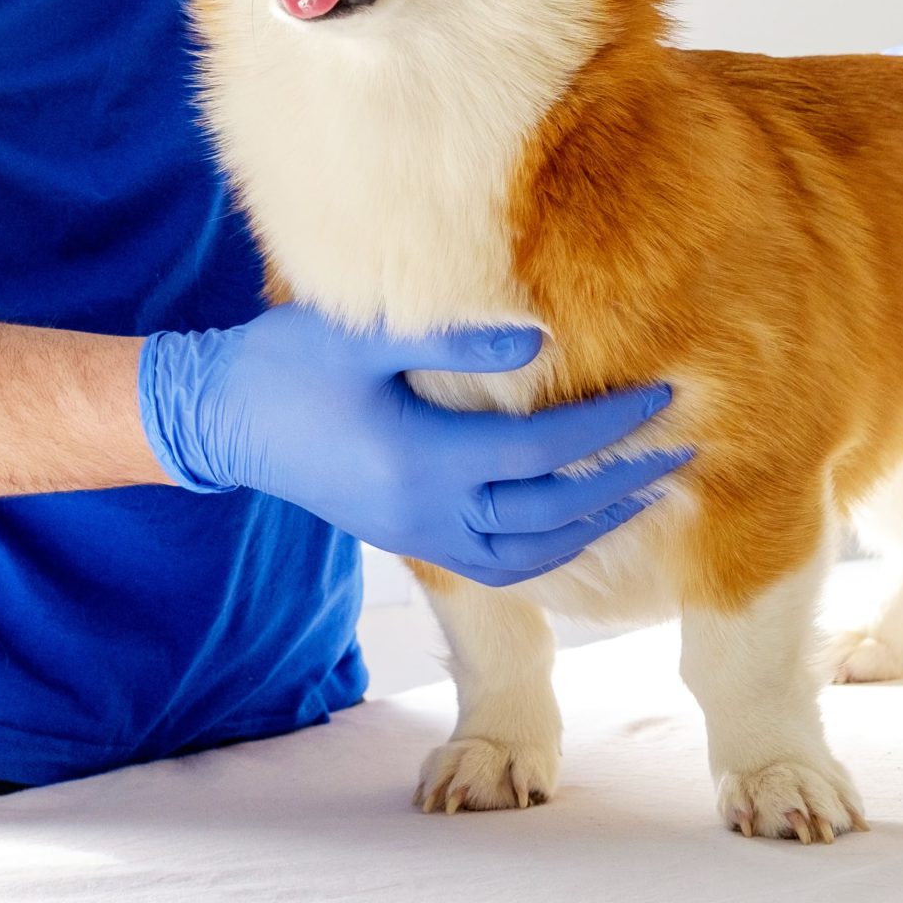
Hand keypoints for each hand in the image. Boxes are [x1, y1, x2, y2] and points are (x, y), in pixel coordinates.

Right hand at [138, 307, 687, 586]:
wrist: (219, 421)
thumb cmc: (287, 364)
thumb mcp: (362, 335)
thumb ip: (452, 339)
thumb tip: (540, 341)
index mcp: (423, 461)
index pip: (542, 452)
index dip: (608, 427)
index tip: (663, 397)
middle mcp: (427, 513)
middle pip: (550, 513)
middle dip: (622, 483)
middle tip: (684, 451)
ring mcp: (416, 534)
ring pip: (528, 555)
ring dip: (594, 526)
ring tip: (648, 494)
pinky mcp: (407, 539)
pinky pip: (497, 566)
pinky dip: (549, 551)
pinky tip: (581, 526)